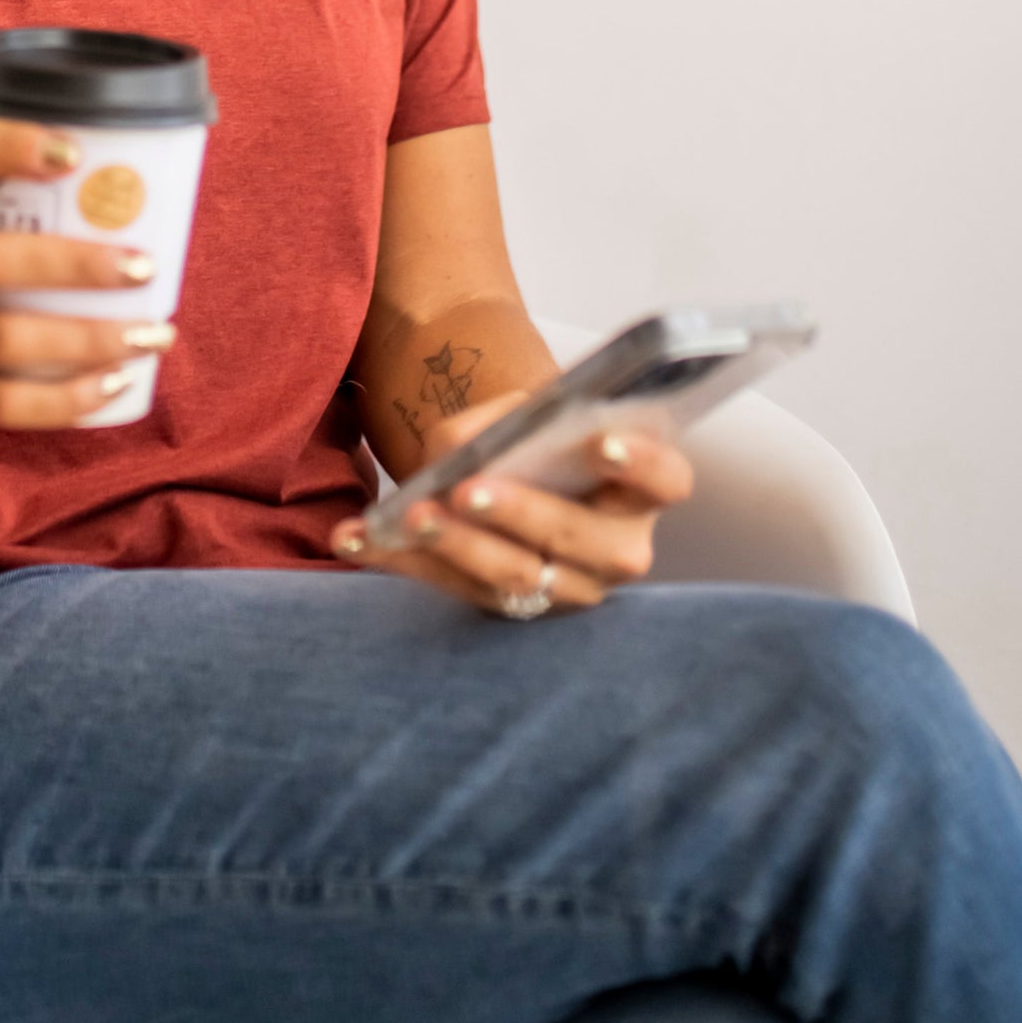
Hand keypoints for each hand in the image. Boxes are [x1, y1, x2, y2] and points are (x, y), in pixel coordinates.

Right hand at [0, 114, 170, 434]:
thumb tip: (121, 167)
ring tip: (152, 333)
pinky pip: (5, 401)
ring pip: (3, 338)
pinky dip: (66, 398)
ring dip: (87, 339)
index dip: (9, 146)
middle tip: (144, 267)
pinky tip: (115, 383)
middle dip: (77, 264)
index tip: (74, 155)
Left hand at [329, 392, 693, 615]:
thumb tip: (465, 453)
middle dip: (522, 512)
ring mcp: (570, 588)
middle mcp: (618, 547)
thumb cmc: (533, 432)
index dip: (642, 463)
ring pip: (520, 577)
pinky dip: (406, 561)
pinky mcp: (515, 610)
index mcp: (642, 486)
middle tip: (469, 487)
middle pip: (582, 538)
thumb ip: (502, 423)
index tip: (602, 440)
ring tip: (410, 516)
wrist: (515, 466)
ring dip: (459, 546)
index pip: (665, 479)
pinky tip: (356, 538)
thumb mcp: (524, 413)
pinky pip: (460, 591)